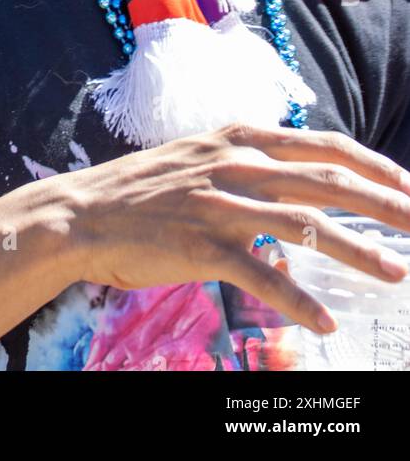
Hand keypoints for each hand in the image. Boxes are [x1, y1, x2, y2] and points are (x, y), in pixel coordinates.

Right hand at [65, 123, 409, 333]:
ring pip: (305, 228)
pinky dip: (297, 301)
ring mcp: (218, 204)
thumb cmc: (144, 190)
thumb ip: (249, 160)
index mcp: (240, 139)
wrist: (83, 213)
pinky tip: (324, 322)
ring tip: (396, 273)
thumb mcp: (201, 155)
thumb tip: (298, 174)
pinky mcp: (200, 245)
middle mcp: (235, 164)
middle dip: (386, 204)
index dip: (373, 165)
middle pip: (328, 183)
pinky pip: (260, 275)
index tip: (409, 185)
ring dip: (357, 252)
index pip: (323, 146)